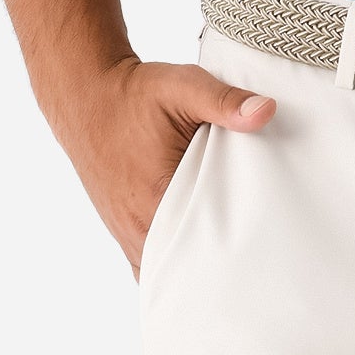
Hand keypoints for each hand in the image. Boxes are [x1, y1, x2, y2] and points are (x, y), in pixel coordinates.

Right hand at [55, 56, 277, 277]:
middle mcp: (138, 228)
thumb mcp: (184, 87)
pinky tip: (197, 243)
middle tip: (252, 249)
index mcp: (156, 200)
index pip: (203, 248)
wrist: (89, 98)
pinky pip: (153, 261)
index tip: (260, 242)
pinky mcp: (124, 229)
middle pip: (187, 264)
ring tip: (229, 248)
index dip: (234, 246)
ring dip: (195, 260)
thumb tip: (265, 110)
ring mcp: (128, 233)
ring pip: (168, 268)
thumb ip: (224, 102)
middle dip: (218, 260)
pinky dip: (175, 256)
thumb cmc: (136, 95)